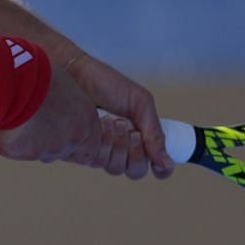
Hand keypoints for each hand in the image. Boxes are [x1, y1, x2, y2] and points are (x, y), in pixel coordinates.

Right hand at [0, 63, 98, 164]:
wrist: (15, 80)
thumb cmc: (39, 73)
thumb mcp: (64, 85)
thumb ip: (68, 104)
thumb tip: (59, 108)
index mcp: (87, 119)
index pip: (91, 145)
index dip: (75, 138)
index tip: (62, 128)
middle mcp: (73, 137)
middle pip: (67, 151)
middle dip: (55, 143)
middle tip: (38, 124)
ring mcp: (50, 148)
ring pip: (42, 152)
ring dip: (33, 140)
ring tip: (20, 117)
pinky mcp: (25, 152)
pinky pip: (18, 149)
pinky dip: (13, 139)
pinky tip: (8, 121)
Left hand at [60, 52, 174, 178]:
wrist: (76, 73)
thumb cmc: (107, 84)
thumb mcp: (140, 104)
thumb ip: (154, 133)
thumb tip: (168, 164)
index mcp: (138, 137)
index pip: (152, 165)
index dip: (160, 168)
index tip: (158, 162)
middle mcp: (119, 148)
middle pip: (135, 171)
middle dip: (136, 151)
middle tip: (131, 130)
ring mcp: (101, 151)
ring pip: (116, 168)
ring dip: (118, 144)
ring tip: (112, 120)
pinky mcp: (83, 151)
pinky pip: (97, 161)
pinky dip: (102, 142)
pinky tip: (99, 124)